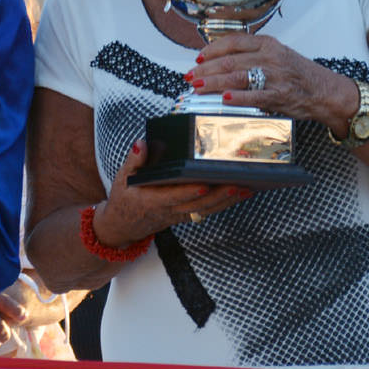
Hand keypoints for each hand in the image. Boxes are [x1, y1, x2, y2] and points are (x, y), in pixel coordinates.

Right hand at [89, 139, 250, 248]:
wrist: (123, 225)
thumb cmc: (124, 198)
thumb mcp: (122, 178)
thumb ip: (134, 161)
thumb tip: (143, 142)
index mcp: (152, 200)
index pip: (173, 197)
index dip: (189, 192)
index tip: (204, 183)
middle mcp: (169, 210)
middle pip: (197, 205)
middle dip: (218, 195)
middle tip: (237, 183)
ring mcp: (179, 215)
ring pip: (206, 209)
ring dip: (227, 201)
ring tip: (246, 188)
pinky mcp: (186, 215)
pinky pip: (208, 210)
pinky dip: (225, 204)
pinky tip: (240, 194)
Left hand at [191, 32, 355, 130]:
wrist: (325, 91)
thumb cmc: (300, 74)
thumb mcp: (278, 55)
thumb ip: (253, 55)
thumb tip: (221, 61)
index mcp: (268, 44)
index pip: (233, 42)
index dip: (212, 50)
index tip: (199, 58)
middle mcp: (270, 57)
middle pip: (230, 61)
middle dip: (206, 70)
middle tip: (191, 76)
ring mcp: (275, 76)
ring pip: (236, 77)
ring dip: (213, 82)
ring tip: (198, 86)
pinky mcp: (279, 96)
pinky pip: (254, 96)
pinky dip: (237, 97)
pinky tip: (223, 98)